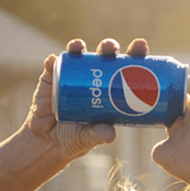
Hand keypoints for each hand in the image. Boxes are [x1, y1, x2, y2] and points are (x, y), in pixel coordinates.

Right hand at [24, 37, 148, 161]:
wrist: (49, 143)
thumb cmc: (76, 139)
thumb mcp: (89, 138)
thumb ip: (98, 135)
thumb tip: (110, 135)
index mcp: (109, 90)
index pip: (125, 69)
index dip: (133, 56)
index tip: (140, 47)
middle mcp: (91, 78)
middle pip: (103, 57)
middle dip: (109, 47)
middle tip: (111, 48)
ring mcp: (70, 76)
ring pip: (77, 56)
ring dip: (79, 48)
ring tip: (79, 47)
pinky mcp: (50, 79)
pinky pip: (52, 67)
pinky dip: (53, 62)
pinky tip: (54, 60)